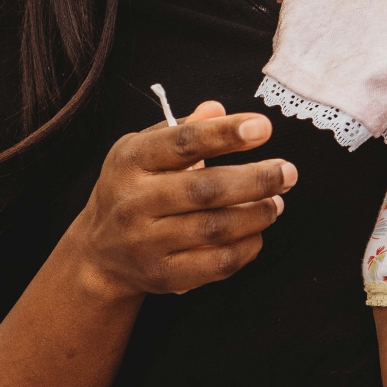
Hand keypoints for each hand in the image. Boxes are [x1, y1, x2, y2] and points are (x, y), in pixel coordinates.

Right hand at [73, 101, 296, 298]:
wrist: (98, 253)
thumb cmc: (133, 187)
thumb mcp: (144, 149)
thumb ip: (182, 128)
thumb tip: (218, 110)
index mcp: (132, 160)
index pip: (183, 143)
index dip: (225, 134)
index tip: (263, 127)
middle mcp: (135, 202)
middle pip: (205, 189)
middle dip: (255, 179)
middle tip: (288, 172)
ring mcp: (147, 243)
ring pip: (214, 228)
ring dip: (256, 214)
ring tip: (277, 201)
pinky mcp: (163, 276)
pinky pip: (215, 265)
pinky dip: (246, 248)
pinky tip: (258, 232)